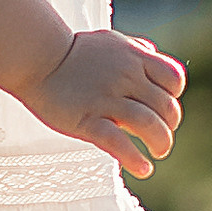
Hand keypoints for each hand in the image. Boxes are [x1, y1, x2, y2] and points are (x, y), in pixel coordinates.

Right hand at [28, 27, 186, 177]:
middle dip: (170, 126)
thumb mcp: (110, 41)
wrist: (37, 58)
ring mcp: (105, 99)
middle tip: (161, 139)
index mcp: (133, 58)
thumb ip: (134, 48)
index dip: (174, 97)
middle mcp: (125, 77)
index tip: (164, 110)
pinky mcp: (86, 119)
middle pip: (166, 107)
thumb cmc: (73, 53)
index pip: (174, 79)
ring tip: (158, 154)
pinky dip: (134, 159)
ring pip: (148, 124)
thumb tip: (152, 54)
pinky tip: (143, 169)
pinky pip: (118, 143)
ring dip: (161, 143)